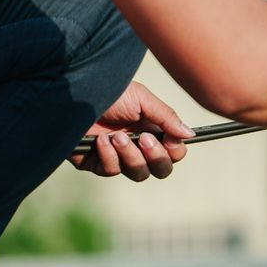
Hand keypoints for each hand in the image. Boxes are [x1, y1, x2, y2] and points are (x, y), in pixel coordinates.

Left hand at [68, 81, 193, 181]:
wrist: (75, 94)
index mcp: (152, 129)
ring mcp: (119, 156)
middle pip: (161, 169)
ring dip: (131, 156)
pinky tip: (100, 140)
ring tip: (117, 136)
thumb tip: (190, 134)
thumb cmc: (109, 91)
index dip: (174, 150)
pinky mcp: (97, 163)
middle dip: (156, 157)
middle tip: (144, 139)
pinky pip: (112, 171)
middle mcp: (138, 145)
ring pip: (139, 174)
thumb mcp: (142, 99)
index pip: (174, 152)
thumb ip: (167, 118)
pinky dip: (109, 155)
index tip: (168, 138)